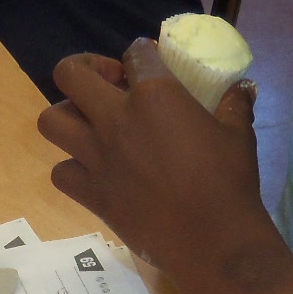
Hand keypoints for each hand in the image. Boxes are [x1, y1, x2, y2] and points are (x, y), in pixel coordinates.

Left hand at [38, 43, 265, 275]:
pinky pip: (60, 172)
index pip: (134, 53)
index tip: (146, 62)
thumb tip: (241, 87)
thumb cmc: (229, 182)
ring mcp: (96, 156)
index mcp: (154, 94)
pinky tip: (92, 170)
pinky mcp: (90, 192)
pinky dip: (71, 168)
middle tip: (107, 84)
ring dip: (67, 116)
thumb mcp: (238, 134)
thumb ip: (234, 104)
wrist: (211, 240)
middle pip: (70, 73)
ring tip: (89, 124)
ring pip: (51, 120)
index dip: (140, 53)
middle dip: (85, 68)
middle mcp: (115, 118)